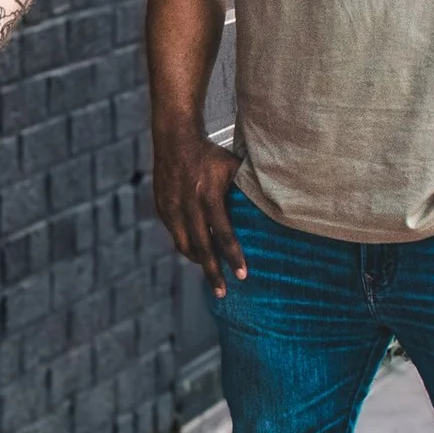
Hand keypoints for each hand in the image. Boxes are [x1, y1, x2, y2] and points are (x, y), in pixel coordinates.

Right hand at [153, 127, 244, 294]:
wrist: (174, 139)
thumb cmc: (210, 154)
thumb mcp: (232, 168)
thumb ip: (246, 190)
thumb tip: (272, 207)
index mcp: (208, 196)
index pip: (223, 234)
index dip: (234, 256)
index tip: (243, 276)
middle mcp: (188, 205)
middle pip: (202, 248)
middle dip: (213, 273)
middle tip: (223, 293)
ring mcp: (171, 208)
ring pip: (184, 246)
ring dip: (198, 262)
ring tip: (211, 273)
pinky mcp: (161, 208)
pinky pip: (174, 235)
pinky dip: (186, 246)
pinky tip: (196, 251)